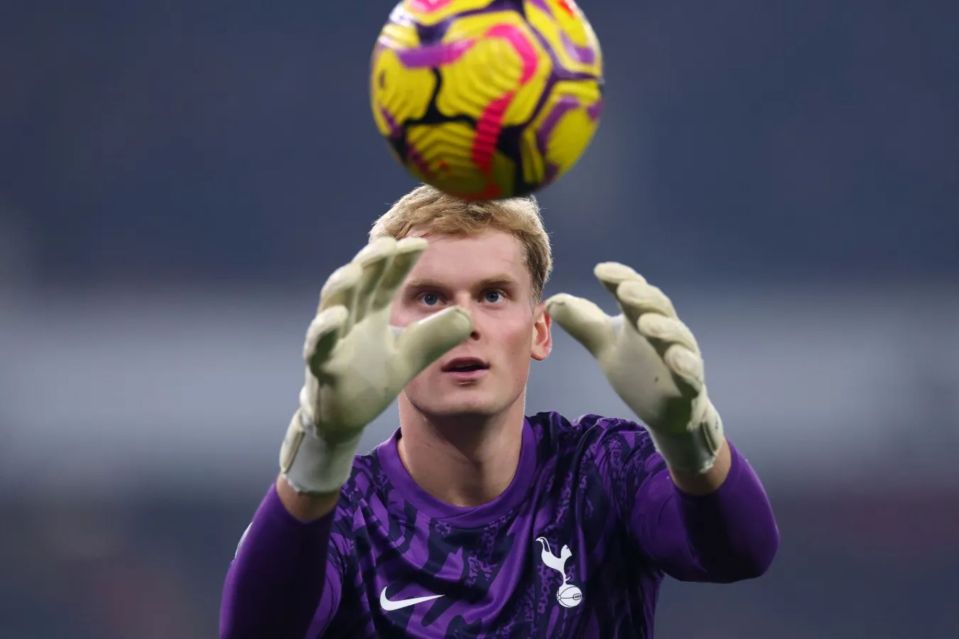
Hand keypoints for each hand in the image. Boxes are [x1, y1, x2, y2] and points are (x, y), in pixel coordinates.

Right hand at [280, 236, 472, 493]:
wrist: (345, 417)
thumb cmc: (371, 379)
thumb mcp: (412, 355)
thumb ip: (437, 335)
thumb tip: (468, 315)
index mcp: (372, 313)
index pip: (386, 280)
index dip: (400, 262)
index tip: (420, 243)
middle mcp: (350, 319)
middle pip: (359, 283)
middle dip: (371, 262)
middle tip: (387, 242)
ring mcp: (333, 340)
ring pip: (332, 304)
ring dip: (342, 285)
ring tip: (357, 269)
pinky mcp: (321, 365)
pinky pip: (318, 344)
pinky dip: (324, 329)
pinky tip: (336, 316)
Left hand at [546, 262, 723, 473]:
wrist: (666, 411)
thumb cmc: (638, 370)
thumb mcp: (605, 345)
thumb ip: (583, 324)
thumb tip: (552, 301)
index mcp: (641, 318)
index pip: (633, 291)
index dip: (621, 279)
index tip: (601, 270)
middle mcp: (664, 331)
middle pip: (658, 307)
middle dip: (642, 297)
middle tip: (624, 290)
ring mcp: (680, 356)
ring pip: (677, 336)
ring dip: (664, 328)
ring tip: (645, 323)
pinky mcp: (690, 385)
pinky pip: (691, 372)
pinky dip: (686, 365)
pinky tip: (676, 359)